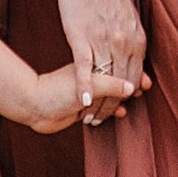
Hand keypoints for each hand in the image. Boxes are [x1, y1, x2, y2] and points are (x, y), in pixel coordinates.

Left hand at [18, 60, 145, 134]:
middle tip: (142, 92)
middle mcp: (91, 73)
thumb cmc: (57, 89)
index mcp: (93, 63)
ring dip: (122, 99)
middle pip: (117, 78)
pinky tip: (120, 113)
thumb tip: (131, 88)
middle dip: (131, 86)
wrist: (33, 106)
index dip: (133, 75)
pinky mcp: (82, 102)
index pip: (119, 67)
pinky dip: (113, 107)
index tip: (145, 83)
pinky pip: (103, 103)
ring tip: (130, 104)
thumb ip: (110, 84)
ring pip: (111, 92)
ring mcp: (86, 88)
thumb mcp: (88, 84)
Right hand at [53, 0, 147, 110]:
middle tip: (99, 122)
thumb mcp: (128, 17)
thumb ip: (134, 44)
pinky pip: (85, 66)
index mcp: (137, 38)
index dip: (124, 97)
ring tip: (87, 119)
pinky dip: (85, 85)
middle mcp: (124, 42)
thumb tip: (141, 70)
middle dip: (110, 106)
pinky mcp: (82, 36)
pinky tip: (82, 101)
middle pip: (119, 83)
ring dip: (96, 103)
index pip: (133, 77)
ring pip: (103, 80)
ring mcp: (103, 40)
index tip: (116, 111)